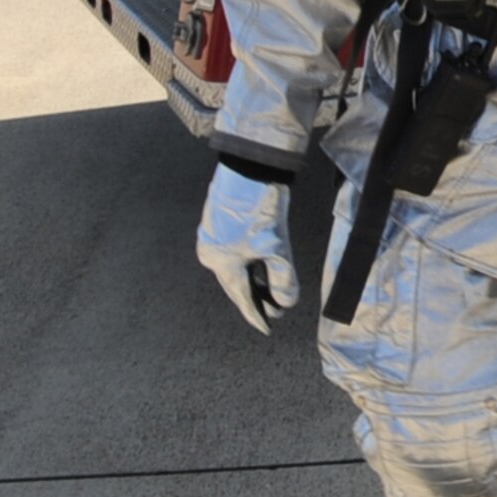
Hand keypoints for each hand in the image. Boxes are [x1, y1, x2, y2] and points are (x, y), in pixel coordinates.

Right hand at [197, 162, 297, 334]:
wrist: (250, 167)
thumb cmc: (261, 207)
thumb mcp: (276, 246)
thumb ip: (282, 277)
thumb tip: (286, 304)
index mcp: (221, 262)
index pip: (241, 296)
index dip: (256, 314)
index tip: (266, 329)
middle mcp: (210, 253)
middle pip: (236, 283)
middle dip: (255, 298)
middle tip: (273, 313)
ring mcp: (211, 237)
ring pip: (235, 267)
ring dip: (253, 280)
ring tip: (270, 293)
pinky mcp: (217, 223)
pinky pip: (233, 253)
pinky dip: (248, 263)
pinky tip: (260, 265)